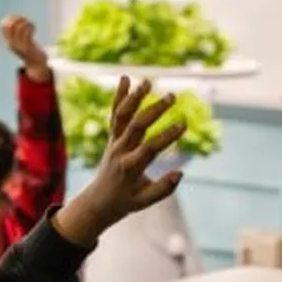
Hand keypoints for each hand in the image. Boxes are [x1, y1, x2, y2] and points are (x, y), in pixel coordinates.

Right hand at [1, 14, 49, 81]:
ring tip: (30, 23)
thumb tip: (11, 17)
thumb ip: (15, 32)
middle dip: (18, 19)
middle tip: (25, 19)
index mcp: (8, 42)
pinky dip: (31, 26)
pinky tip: (34, 27)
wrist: (36, 64)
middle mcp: (12, 44)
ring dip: (26, 22)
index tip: (18, 17)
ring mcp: (20, 46)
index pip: (3, 26)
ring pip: (20, 28)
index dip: (10, 18)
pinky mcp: (29, 47)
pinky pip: (28, 33)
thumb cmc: (28, 49)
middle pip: (11, 26)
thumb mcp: (19, 41)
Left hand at [54, 78, 184, 245]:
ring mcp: (114, 142)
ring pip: (122, 116)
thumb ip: (163, 189)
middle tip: (172, 96)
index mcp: (130, 167)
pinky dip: (119, 97)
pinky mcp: (112, 137)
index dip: (167, 136)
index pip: (150, 148)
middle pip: (136, 126)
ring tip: (148, 81)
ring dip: (134, 97)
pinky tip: (126, 79)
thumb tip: (180, 173)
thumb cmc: (124, 202)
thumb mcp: (144, 201)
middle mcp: (120, 151)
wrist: (97, 201)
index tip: (184, 124)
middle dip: (154, 110)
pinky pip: (114, 115)